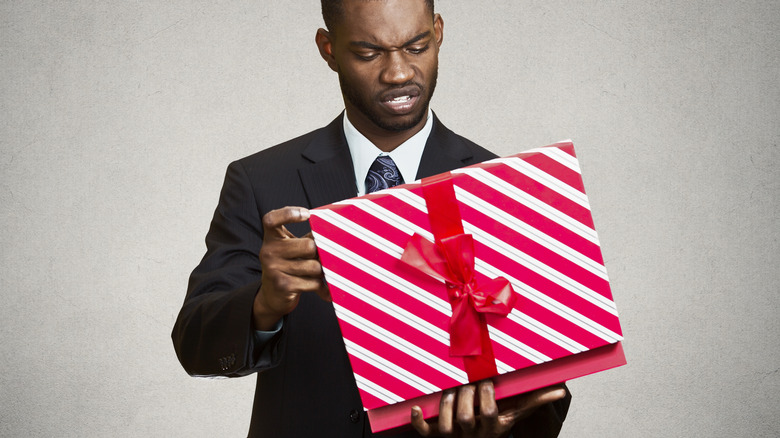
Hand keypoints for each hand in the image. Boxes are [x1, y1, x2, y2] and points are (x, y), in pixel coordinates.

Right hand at [253, 206, 329, 329]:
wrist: (272, 295)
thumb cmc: (289, 266)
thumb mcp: (292, 249)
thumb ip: (308, 239)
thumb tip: (334, 236)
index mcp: (271, 238)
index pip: (271, 219)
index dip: (288, 213)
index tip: (307, 214)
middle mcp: (268, 251)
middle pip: (308, 246)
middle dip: (319, 254)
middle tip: (318, 258)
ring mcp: (274, 268)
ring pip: (314, 266)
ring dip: (320, 271)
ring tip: (315, 273)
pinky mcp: (282, 285)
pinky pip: (313, 282)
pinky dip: (320, 286)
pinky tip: (319, 287)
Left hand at [411, 381, 566, 437]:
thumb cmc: (495, 424)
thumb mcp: (513, 414)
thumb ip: (533, 401)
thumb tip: (558, 391)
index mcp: (492, 427)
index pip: (489, 412)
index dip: (486, 397)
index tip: (486, 383)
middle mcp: (472, 433)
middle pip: (466, 417)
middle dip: (465, 397)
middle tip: (466, 384)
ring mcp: (453, 436)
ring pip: (446, 424)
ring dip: (444, 406)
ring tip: (448, 393)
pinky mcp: (436, 437)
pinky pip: (425, 433)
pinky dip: (418, 421)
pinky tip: (416, 408)